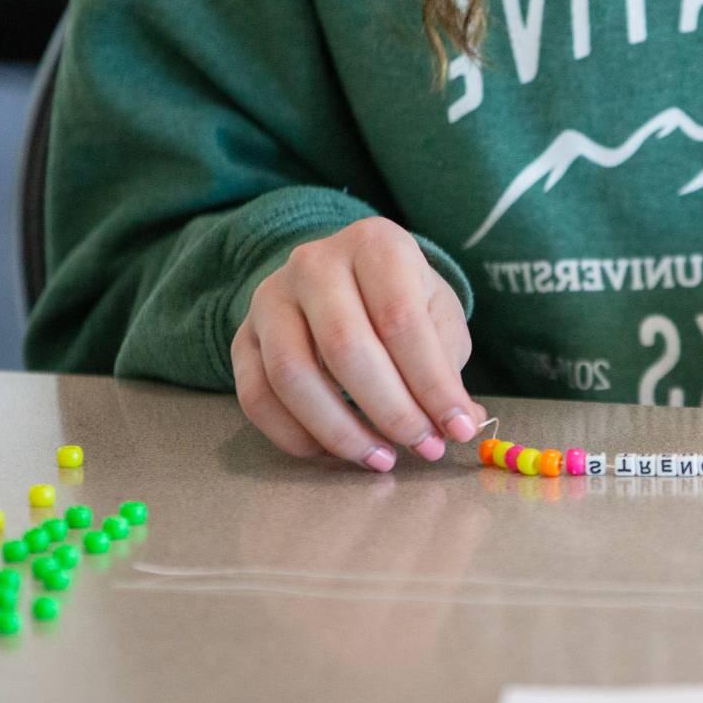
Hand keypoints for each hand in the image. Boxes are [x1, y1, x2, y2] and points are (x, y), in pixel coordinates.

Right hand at [231, 217, 483, 470]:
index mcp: (374, 244)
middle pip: (345, 347)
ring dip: (341, 430)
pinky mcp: (242, 337)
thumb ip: (446, 364)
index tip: (458, 427)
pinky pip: (256, 396)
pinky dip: (294, 436)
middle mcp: (314, 263)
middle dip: (390, 410)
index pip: (400, 319)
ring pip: (292, 374)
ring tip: (381, 457)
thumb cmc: (401, 299)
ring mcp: (270, 298)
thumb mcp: (437, 314)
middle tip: (423, 447)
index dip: (431, 382)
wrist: (346, 280)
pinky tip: (334, 453)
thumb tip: (461, 421)